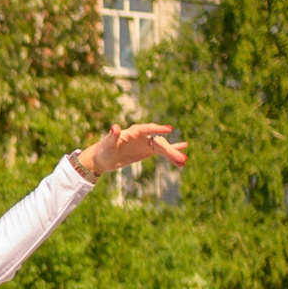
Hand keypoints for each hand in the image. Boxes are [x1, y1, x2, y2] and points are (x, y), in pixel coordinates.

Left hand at [73, 123, 187, 177]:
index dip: (158, 129)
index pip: (148, 129)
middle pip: (159, 142)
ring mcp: (147, 143)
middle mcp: (143, 136)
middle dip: (170, 150)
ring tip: (184, 161)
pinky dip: (172, 153)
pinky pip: (162, 152)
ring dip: (173, 154)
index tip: (169, 129)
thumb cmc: (104, 149)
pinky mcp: (148, 151)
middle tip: (181, 158)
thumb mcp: (107, 143)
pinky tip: (183, 156)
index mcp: (134, 131)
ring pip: (163, 148)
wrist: (103, 158)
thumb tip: (115, 127)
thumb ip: (112, 135)